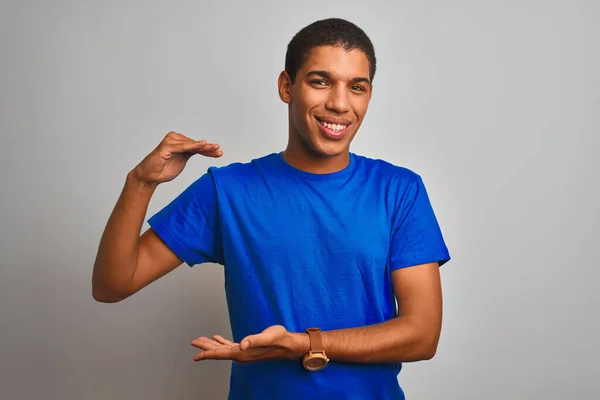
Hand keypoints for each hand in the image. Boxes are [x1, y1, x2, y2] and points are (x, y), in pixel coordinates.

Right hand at [131, 131, 221, 186]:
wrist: (149, 176)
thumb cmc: (163, 169)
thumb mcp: (182, 161)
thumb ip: (190, 154)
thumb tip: (205, 151)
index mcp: (180, 143)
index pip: (197, 146)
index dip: (208, 149)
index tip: (219, 152)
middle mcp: (175, 140)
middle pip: (195, 144)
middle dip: (208, 148)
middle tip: (219, 150)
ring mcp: (170, 142)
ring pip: (191, 144)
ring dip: (203, 147)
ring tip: (214, 148)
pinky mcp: (166, 146)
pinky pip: (183, 146)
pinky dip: (193, 145)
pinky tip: (202, 144)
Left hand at [190, 325, 308, 363]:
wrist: (288, 343)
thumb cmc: (279, 339)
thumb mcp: (266, 337)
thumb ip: (254, 340)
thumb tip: (242, 345)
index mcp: (242, 353)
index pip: (220, 354)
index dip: (207, 354)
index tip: (195, 356)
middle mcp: (241, 354)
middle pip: (218, 352)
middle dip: (205, 348)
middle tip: (193, 342)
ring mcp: (244, 352)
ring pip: (222, 349)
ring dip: (211, 345)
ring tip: (201, 340)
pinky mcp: (247, 347)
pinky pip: (230, 346)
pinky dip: (221, 342)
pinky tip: (217, 338)